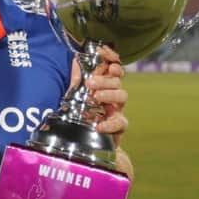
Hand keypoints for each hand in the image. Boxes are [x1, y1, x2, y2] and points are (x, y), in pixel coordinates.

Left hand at [70, 45, 133, 177]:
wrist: (83, 142)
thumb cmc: (81, 114)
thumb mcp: (75, 92)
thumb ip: (77, 76)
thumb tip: (76, 56)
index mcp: (104, 84)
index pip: (114, 66)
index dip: (112, 58)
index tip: (105, 55)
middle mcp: (112, 95)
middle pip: (118, 81)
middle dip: (105, 79)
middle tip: (90, 83)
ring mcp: (116, 110)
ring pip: (123, 96)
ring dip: (109, 94)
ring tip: (95, 97)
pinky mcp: (117, 128)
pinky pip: (121, 122)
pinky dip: (110, 123)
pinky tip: (99, 125)